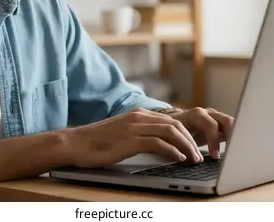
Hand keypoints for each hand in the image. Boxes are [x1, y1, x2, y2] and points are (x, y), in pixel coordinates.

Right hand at [64, 108, 203, 167]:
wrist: (75, 143)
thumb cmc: (96, 143)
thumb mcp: (122, 134)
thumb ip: (138, 134)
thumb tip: (157, 146)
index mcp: (138, 115)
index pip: (170, 120)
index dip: (186, 132)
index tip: (194, 145)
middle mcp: (139, 117)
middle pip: (174, 124)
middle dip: (191, 139)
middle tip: (199, 154)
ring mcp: (134, 127)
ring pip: (171, 131)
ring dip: (186, 145)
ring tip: (193, 158)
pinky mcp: (130, 140)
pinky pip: (158, 143)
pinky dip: (172, 151)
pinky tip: (178, 159)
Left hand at [168, 107, 233, 158]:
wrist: (175, 123)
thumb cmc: (176, 131)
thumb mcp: (178, 137)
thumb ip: (185, 144)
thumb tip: (192, 158)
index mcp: (197, 115)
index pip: (211, 125)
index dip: (214, 140)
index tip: (215, 156)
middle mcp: (209, 113)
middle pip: (227, 121)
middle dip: (231, 136)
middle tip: (232, 152)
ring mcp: (216, 117)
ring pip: (232, 124)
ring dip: (235, 137)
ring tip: (236, 152)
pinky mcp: (221, 124)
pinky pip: (232, 129)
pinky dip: (235, 138)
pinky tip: (236, 149)